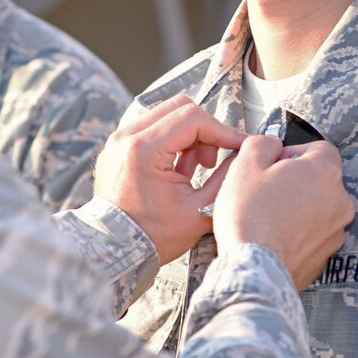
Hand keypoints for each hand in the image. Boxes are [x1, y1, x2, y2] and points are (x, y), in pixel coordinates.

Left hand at [93, 94, 246, 263]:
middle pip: (179, 107)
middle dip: (205, 130)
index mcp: (143, 150)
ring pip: (166, 114)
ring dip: (189, 135)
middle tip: (212, 161)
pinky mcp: (117, 145)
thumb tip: (243, 153)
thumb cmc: (154, 237)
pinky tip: (178, 170)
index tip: (239, 147)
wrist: (115, 250)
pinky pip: (152, 127)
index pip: (193, 118)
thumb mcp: (199, 211)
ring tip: (194, 169)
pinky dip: (172, 140)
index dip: (223, 131)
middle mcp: (125, 137)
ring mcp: (118, 139)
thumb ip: (225, 178)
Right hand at [212, 136, 352, 289]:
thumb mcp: (245, 164)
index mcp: (325, 172)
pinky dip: (297, 231)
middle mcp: (339, 200)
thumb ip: (263, 143)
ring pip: (316, 207)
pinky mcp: (326, 255)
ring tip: (267, 216)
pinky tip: (273, 235)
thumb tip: (272, 144)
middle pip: (319, 178)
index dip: (292, 153)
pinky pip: (312, 233)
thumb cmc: (249, 217)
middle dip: (294, 180)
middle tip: (265, 190)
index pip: (319, 148)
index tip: (272, 164)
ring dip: (296, 206)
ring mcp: (335, 231)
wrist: (253, 271)